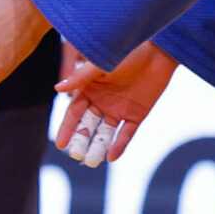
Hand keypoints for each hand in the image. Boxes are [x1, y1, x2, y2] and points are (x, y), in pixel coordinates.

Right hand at [55, 41, 177, 164]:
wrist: (157, 52)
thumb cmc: (126, 52)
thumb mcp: (100, 65)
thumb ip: (80, 77)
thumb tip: (57, 89)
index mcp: (89, 90)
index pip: (74, 113)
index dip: (67, 129)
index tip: (61, 144)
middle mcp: (102, 102)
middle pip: (88, 126)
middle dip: (81, 141)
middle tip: (75, 155)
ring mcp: (119, 110)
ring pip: (105, 133)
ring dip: (98, 146)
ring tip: (91, 161)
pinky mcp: (136, 114)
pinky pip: (126, 133)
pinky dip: (119, 145)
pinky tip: (111, 156)